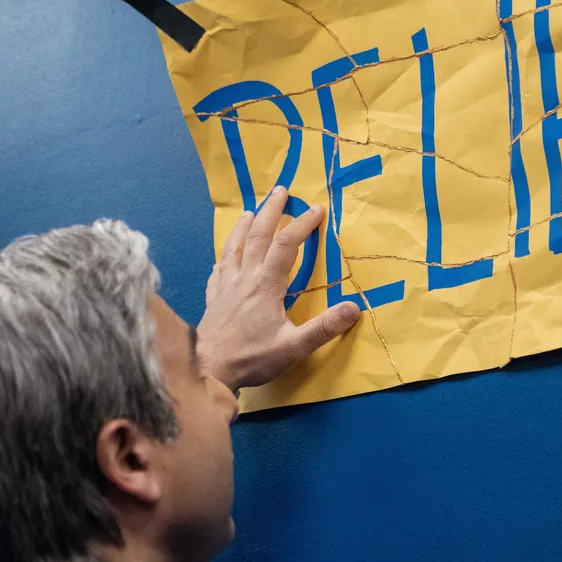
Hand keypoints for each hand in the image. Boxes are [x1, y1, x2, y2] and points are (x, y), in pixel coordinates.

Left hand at [196, 186, 361, 391]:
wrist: (207, 371)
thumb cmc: (251, 359)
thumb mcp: (294, 347)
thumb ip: (324, 328)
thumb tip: (354, 307)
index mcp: (266, 285)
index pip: (287, 245)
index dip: (302, 225)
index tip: (317, 209)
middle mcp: (245, 279)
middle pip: (257, 236)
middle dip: (271, 211)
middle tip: (280, 190)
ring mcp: (225, 288)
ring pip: (233, 248)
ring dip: (243, 227)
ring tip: (250, 211)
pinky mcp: (212, 301)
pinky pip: (217, 273)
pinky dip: (222, 260)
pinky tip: (221, 259)